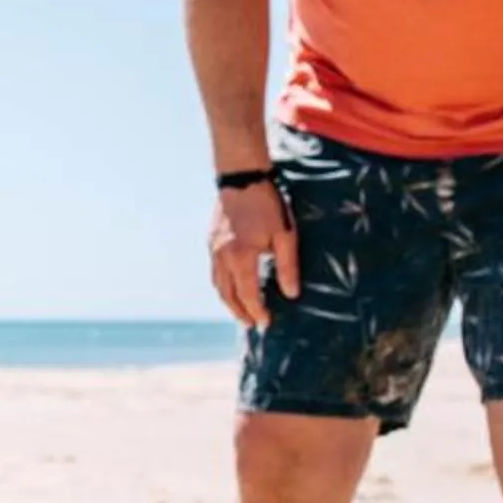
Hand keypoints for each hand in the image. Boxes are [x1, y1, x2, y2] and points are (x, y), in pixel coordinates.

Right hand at [209, 181, 297, 328]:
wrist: (242, 177)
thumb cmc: (267, 205)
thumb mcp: (284, 235)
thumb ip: (287, 266)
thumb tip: (290, 294)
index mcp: (241, 258)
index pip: (247, 295)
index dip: (256, 312)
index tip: (265, 323)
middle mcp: (222, 257)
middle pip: (227, 295)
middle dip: (239, 312)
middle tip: (251, 325)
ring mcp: (214, 249)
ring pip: (217, 284)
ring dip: (228, 301)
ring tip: (240, 310)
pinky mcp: (211, 240)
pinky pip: (214, 271)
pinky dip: (223, 285)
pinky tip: (233, 285)